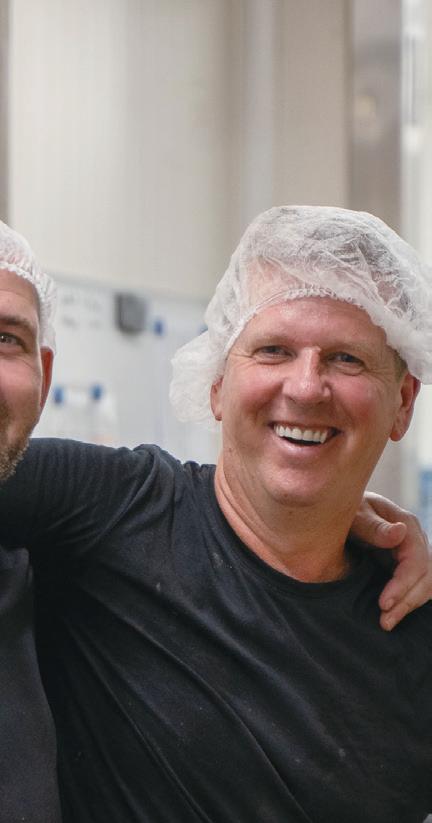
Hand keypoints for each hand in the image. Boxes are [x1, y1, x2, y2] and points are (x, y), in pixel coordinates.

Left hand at [351, 492, 430, 629]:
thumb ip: (374, 527)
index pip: (416, 560)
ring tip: (387, 623)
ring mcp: (413, 552)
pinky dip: (407, 600)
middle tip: (384, 622)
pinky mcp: (405, 563)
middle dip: (406, 601)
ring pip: (426, 584)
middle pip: (426, 576)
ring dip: (408, 605)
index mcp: (406, 524)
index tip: (383, 604)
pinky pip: (417, 585)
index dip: (403, 585)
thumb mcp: (354, 514)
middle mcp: (415, 539)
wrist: (338, 507)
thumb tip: (400, 532)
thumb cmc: (345, 509)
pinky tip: (393, 614)